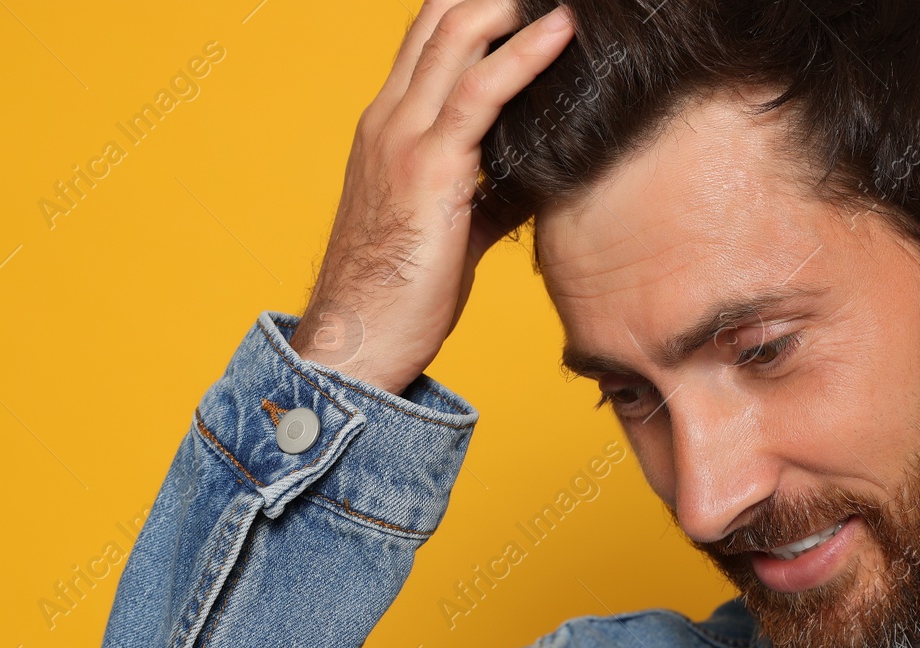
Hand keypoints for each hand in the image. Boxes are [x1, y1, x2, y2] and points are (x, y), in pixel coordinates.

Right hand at [291, 0, 575, 395]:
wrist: (358, 342)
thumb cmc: (400, 297)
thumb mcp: (450, 231)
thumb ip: (485, 196)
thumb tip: (531, 185)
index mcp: (386, 130)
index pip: (425, 42)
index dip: (470, 8)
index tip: (517, 0)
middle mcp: (388, 121)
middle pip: (438, 21)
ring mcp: (403, 139)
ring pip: (455, 38)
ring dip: (508, 6)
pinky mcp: (430, 169)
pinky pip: (480, 92)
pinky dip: (524, 55)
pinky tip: (561, 32)